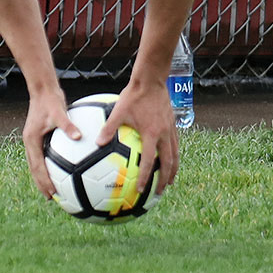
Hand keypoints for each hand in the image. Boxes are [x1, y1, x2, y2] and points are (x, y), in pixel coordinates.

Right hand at [21, 88, 80, 199]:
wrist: (42, 90)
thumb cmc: (50, 100)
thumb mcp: (59, 112)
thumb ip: (68, 126)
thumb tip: (79, 136)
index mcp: (32, 140)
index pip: (37, 165)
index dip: (44, 180)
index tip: (51, 193)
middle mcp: (30, 142)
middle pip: (33, 168)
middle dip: (41, 184)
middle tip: (51, 198)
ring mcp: (33, 140)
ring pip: (35, 164)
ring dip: (42, 178)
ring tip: (52, 190)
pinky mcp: (38, 137)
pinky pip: (42, 157)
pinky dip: (47, 167)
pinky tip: (60, 171)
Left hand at [102, 78, 177, 197]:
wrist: (151, 80)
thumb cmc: (133, 95)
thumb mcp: (118, 111)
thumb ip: (108, 128)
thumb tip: (96, 143)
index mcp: (151, 134)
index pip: (149, 161)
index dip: (145, 177)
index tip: (140, 190)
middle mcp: (164, 134)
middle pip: (168, 163)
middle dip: (165, 179)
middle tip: (160, 192)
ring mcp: (170, 130)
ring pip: (176, 155)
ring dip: (173, 170)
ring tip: (170, 181)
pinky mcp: (173, 124)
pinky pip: (176, 145)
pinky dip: (174, 156)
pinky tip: (170, 160)